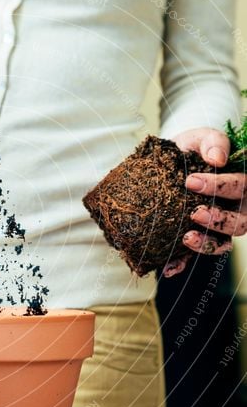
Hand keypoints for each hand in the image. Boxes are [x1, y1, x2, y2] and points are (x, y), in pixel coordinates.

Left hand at [163, 127, 245, 277]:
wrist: (169, 162)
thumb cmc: (191, 149)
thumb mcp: (200, 138)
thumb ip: (212, 142)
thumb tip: (218, 158)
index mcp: (242, 184)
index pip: (241, 187)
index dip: (221, 186)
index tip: (192, 181)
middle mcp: (235, 209)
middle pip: (240, 222)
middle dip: (219, 220)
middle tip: (194, 213)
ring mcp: (217, 228)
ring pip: (223, 243)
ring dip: (206, 244)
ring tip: (185, 238)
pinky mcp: (196, 239)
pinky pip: (194, 257)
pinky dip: (181, 264)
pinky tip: (167, 268)